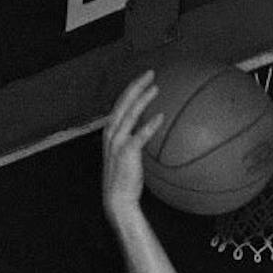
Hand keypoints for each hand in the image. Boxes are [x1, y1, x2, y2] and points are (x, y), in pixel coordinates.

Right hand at [102, 71, 160, 217]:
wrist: (118, 199)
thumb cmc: (128, 180)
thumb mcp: (132, 158)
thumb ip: (140, 143)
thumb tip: (158, 137)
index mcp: (112, 130)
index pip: (122, 103)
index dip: (133, 89)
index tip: (146, 78)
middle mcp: (111, 131)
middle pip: (123, 101)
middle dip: (136, 85)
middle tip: (151, 73)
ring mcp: (117, 141)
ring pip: (129, 113)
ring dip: (142, 99)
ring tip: (156, 87)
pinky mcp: (125, 152)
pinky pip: (139, 135)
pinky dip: (149, 125)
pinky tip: (160, 116)